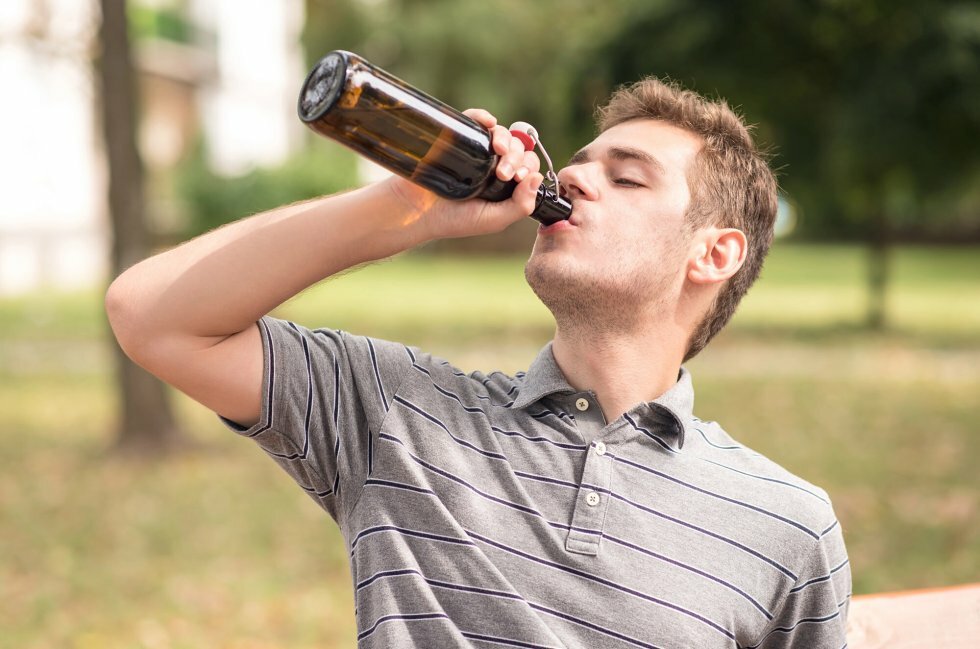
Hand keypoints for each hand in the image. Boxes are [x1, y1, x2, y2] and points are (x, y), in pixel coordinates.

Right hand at [382, 108, 543, 240]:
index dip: (528, 168)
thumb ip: (520, 206)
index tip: (515, 178)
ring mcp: (476, 150)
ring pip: (502, 134)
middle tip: (502, 174)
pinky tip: (488, 123)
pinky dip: (484, 117)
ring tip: (498, 153)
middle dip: (517, 158)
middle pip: (518, 148)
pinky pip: (475, 120)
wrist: (414, 210)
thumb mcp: (493, 220)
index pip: (528, 167)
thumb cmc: (452, 220)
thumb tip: (536, 178)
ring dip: (506, 140)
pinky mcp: (458, 138)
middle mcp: (493, 165)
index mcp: (505, 184)